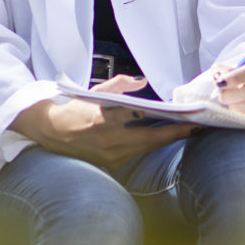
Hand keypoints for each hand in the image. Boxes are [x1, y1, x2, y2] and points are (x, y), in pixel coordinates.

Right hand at [13, 75, 195, 169]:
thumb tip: (141, 82)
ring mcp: (109, 156)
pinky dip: (148, 144)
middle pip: (150, 141)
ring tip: (184, 130)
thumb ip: (118, 86)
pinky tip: (161, 136)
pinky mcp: (109, 163)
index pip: (141, 120)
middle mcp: (107, 141)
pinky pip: (135, 153)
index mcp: (103, 120)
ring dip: (163, 139)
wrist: (49, 131)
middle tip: (196, 127)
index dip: (168, 122)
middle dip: (175, 134)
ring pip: (144, 148)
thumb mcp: (93, 92)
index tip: (189, 119)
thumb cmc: (73, 108)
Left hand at [212, 57, 244, 118]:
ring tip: (229, 106)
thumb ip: (225, 71)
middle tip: (221, 98)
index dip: (235, 77)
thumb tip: (217, 74)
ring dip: (236, 109)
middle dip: (230, 96)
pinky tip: (239, 114)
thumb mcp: (236, 70)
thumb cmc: (244, 80)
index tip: (220, 83)